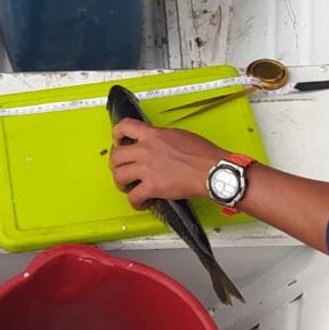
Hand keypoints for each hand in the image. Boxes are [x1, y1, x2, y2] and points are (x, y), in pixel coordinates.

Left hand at [110, 120, 225, 207]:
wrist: (212, 170)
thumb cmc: (203, 155)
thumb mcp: (179, 135)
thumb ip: (162, 138)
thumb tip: (156, 144)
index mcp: (153, 135)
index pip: (124, 127)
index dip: (116, 135)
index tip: (118, 141)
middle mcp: (146, 150)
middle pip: (116, 156)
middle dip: (116, 165)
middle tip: (122, 168)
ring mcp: (147, 169)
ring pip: (119, 176)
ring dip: (122, 184)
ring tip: (129, 187)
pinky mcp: (152, 186)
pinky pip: (133, 197)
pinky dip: (135, 202)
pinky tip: (142, 202)